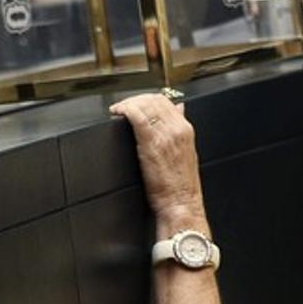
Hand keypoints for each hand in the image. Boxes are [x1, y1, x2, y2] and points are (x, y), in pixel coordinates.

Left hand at [110, 93, 204, 221]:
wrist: (181, 204)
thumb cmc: (180, 187)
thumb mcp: (186, 153)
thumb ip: (179, 131)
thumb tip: (179, 110)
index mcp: (186, 130)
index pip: (165, 101)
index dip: (146, 99)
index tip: (135, 104)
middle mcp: (177, 129)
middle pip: (153, 100)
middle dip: (135, 99)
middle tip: (123, 107)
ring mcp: (165, 135)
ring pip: (145, 105)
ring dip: (128, 103)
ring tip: (118, 110)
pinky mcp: (151, 143)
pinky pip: (137, 117)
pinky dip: (125, 110)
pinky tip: (117, 113)